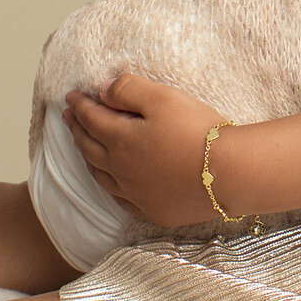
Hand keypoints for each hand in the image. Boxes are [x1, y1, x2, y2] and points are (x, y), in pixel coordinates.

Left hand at [64, 75, 231, 230]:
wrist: (231, 174)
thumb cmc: (198, 131)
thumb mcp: (164, 97)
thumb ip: (129, 89)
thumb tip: (103, 90)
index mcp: (120, 140)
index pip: (92, 119)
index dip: (80, 105)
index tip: (72, 95)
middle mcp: (121, 170)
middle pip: (90, 147)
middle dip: (77, 129)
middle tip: (69, 116)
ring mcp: (136, 194)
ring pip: (101, 175)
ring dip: (88, 157)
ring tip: (83, 146)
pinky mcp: (153, 211)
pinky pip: (120, 198)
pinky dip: (109, 184)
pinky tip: (112, 181)